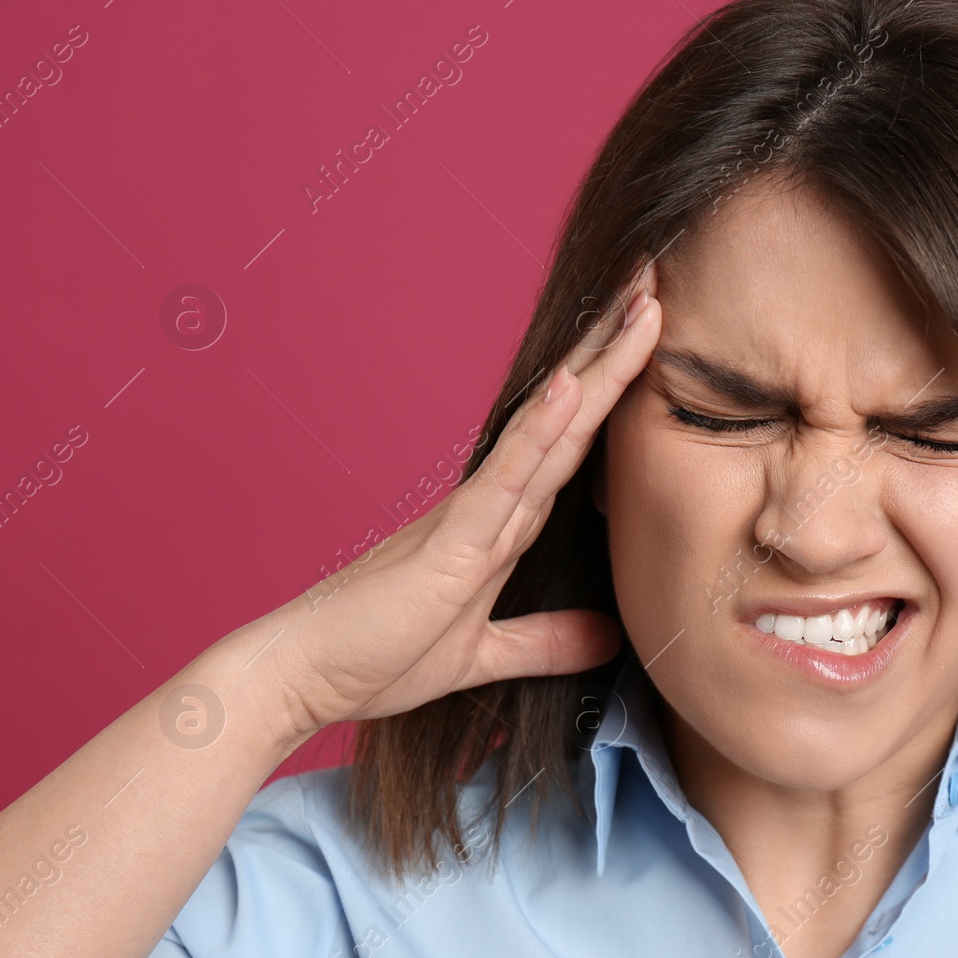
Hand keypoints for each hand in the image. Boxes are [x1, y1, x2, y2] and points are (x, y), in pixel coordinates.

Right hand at [221, 263, 661, 740]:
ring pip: (551, 427)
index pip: (573, 445)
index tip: (651, 335)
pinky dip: (541, 430)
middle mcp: (493, 503)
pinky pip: (506, 476)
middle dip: (616, 352)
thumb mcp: (483, 654)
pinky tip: (573, 386)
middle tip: (657, 280)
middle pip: (572, 416)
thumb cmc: (376, 656)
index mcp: (502, 523)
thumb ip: (543, 640)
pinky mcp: (452, 542)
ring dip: (598, 368)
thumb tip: (606, 636)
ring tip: (639, 303)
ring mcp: (472, 515)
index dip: (615, 391)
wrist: (301, 677)